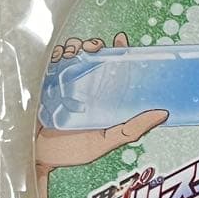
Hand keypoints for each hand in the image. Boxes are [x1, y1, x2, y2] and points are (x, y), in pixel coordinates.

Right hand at [35, 32, 167, 170]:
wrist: (36, 158)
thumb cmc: (71, 153)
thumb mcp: (106, 142)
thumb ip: (133, 129)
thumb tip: (163, 114)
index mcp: (99, 97)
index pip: (111, 67)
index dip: (117, 50)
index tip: (120, 39)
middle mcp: (80, 86)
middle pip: (89, 55)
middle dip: (92, 45)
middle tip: (93, 48)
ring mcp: (60, 83)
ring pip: (69, 54)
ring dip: (73, 47)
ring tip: (74, 53)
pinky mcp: (40, 83)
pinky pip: (47, 61)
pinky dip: (53, 53)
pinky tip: (57, 58)